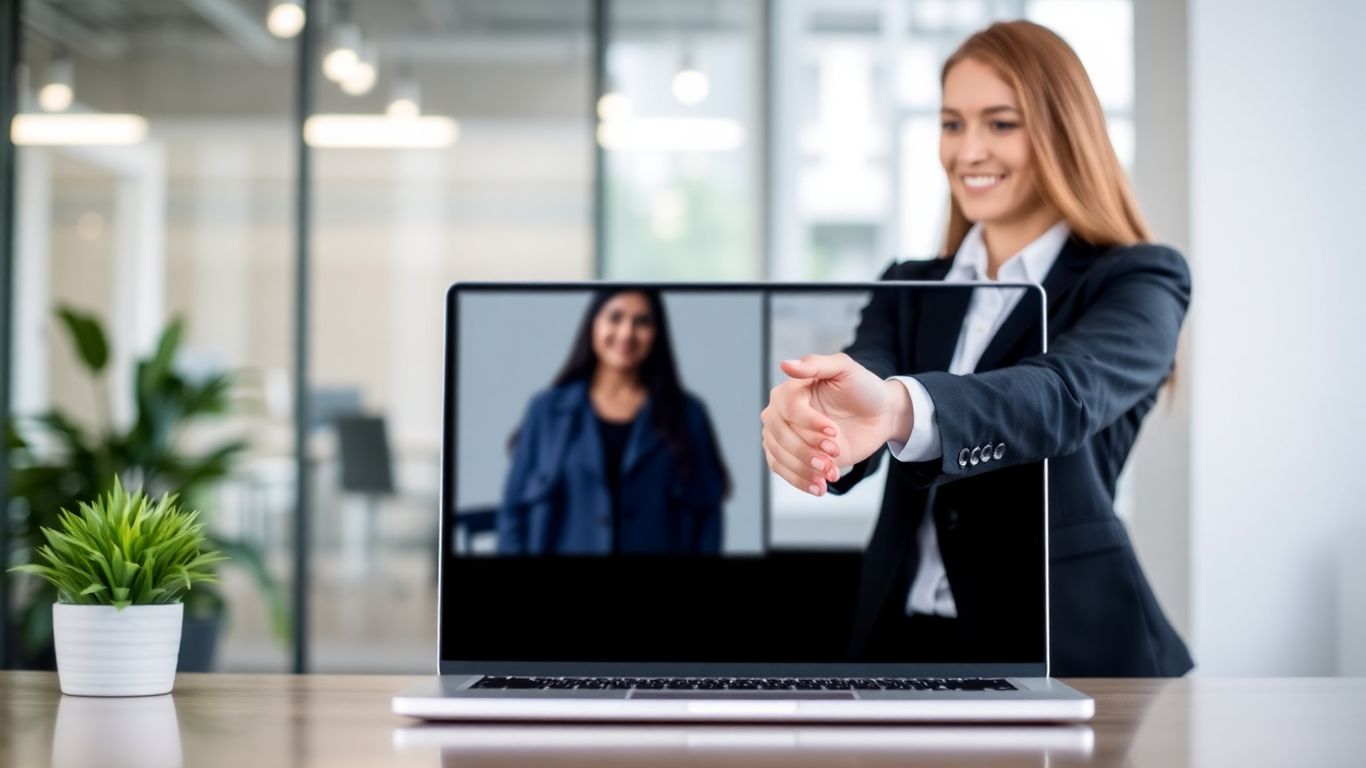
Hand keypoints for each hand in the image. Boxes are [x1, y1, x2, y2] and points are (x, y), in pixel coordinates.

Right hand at [761, 353, 911, 495]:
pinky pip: (782, 471)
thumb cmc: (862, 388)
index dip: (809, 423)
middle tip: (834, 452)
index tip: (834, 431)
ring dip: (804, 468)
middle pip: (781, 436)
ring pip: (780, 456)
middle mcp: (781, 413)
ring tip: (829, 472)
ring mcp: (786, 436)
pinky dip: (800, 481)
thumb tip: (785, 364)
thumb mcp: (845, 369)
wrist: (879, 415)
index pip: (788, 409)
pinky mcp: (794, 456)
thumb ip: (815, 365)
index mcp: (790, 390)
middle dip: (807, 449)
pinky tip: (819, 487)